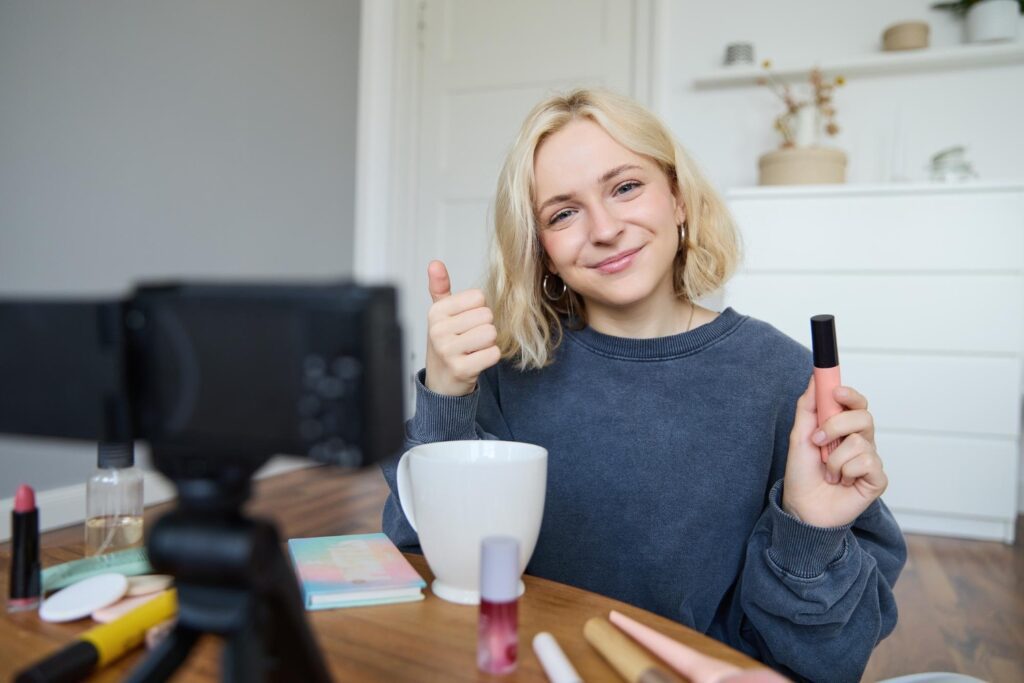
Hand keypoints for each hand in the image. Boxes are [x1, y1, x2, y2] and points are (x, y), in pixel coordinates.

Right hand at [423, 260, 500, 395]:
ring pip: (491, 334)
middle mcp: (438, 330)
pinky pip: (493, 354)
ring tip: (473, 349)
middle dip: (485, 327)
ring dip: (488, 343)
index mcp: (436, 312)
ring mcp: (448, 351)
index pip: (478, 297)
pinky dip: (490, 357)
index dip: (479, 310)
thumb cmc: (446, 343)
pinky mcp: (461, 369)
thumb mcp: (440, 315)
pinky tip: (476, 360)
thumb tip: (435, 263)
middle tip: (470, 339)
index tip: (465, 323)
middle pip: (487, 316)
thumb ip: (440, 288)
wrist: (441, 381)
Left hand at [782, 377, 887, 527]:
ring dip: (834, 459)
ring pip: (861, 442)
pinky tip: (842, 482)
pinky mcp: (877, 479)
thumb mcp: (800, 437)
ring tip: (828, 472)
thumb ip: (808, 407)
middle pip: (864, 417)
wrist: (802, 507)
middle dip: (837, 425)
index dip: (850, 395)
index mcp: (845, 429)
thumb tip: (815, 378)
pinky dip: (847, 472)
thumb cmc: (802, 474)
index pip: (857, 404)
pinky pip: (868, 463)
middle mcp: (861, 442)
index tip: (836, 391)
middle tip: (818, 440)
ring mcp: (870, 460)